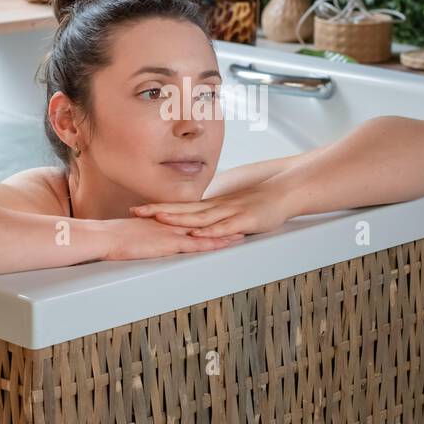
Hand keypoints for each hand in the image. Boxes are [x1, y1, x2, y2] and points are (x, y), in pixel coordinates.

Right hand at [102, 216, 244, 261]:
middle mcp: (171, 224)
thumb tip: (147, 238)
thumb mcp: (134, 233)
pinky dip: (211, 243)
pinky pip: (195, 244)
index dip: (207, 217)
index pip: (190, 219)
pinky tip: (224, 244)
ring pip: (204, 232)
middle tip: (241, 219)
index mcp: (163, 221)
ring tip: (243, 232)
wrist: (104, 237)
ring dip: (224, 233)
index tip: (222, 215)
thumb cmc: (113, 238)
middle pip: (203, 223)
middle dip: (223, 222)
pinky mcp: (169, 244)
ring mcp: (171, 233)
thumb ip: (145, 234)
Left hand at [129, 183, 293, 237]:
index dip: (160, 208)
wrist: (287, 190)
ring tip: (159, 219)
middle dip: (159, 211)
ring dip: (179, 219)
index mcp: (214, 205)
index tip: (139, 209)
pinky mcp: (245, 220)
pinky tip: (196, 233)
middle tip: (136, 212)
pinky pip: (224, 226)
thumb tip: (202, 223)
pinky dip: (209, 231)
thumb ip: (218, 215)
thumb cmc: (263, 201)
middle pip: (184, 210)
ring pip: (200, 217)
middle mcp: (218, 207)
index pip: (182, 206)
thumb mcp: (234, 208)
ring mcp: (231, 212)